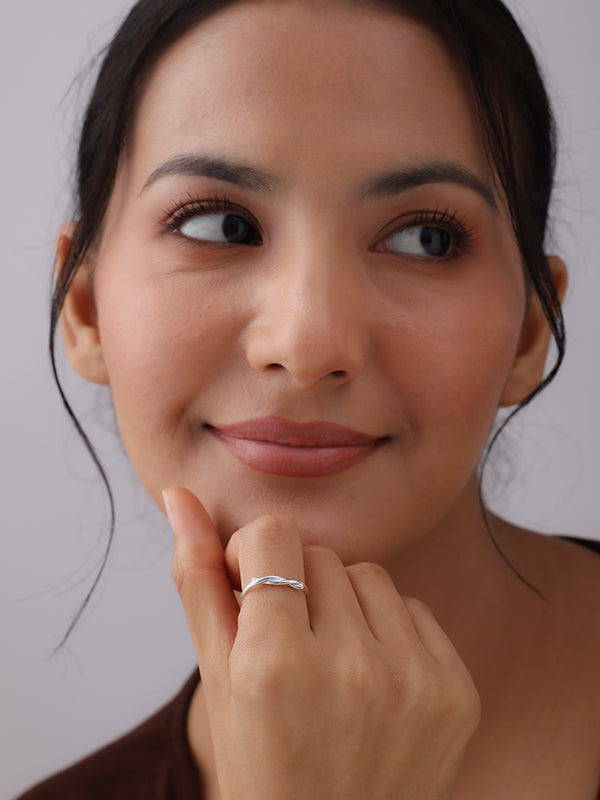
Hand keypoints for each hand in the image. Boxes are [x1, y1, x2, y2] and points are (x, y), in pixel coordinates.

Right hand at [165, 486, 479, 799]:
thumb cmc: (262, 764)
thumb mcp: (219, 678)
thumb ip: (199, 581)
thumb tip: (180, 496)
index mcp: (275, 664)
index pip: (274, 535)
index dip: (256, 556)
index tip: (252, 591)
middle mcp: (350, 668)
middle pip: (323, 555)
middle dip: (299, 587)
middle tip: (291, 650)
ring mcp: (412, 680)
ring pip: (370, 575)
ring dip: (346, 605)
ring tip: (331, 666)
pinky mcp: (456, 691)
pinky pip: (414, 609)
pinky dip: (389, 633)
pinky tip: (373, 682)